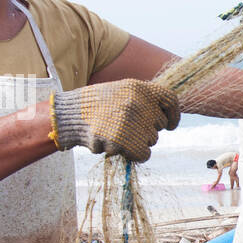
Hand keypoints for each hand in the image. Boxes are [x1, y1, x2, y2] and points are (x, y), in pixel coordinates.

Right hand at [49, 79, 178, 162]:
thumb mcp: (121, 92)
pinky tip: (118, 146)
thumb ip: (143, 100)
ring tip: (116, 133)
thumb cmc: (96, 106)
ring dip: (138, 142)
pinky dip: (135, 155)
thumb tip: (166, 118)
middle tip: (126, 127)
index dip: (173, 115)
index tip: (170, 125)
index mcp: (138, 87)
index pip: (170, 99)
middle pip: (159, 124)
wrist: (68, 116)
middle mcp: (137, 103)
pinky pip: (144, 154)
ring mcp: (130, 122)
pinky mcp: (123, 141)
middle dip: (147, 130)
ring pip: (152, 140)